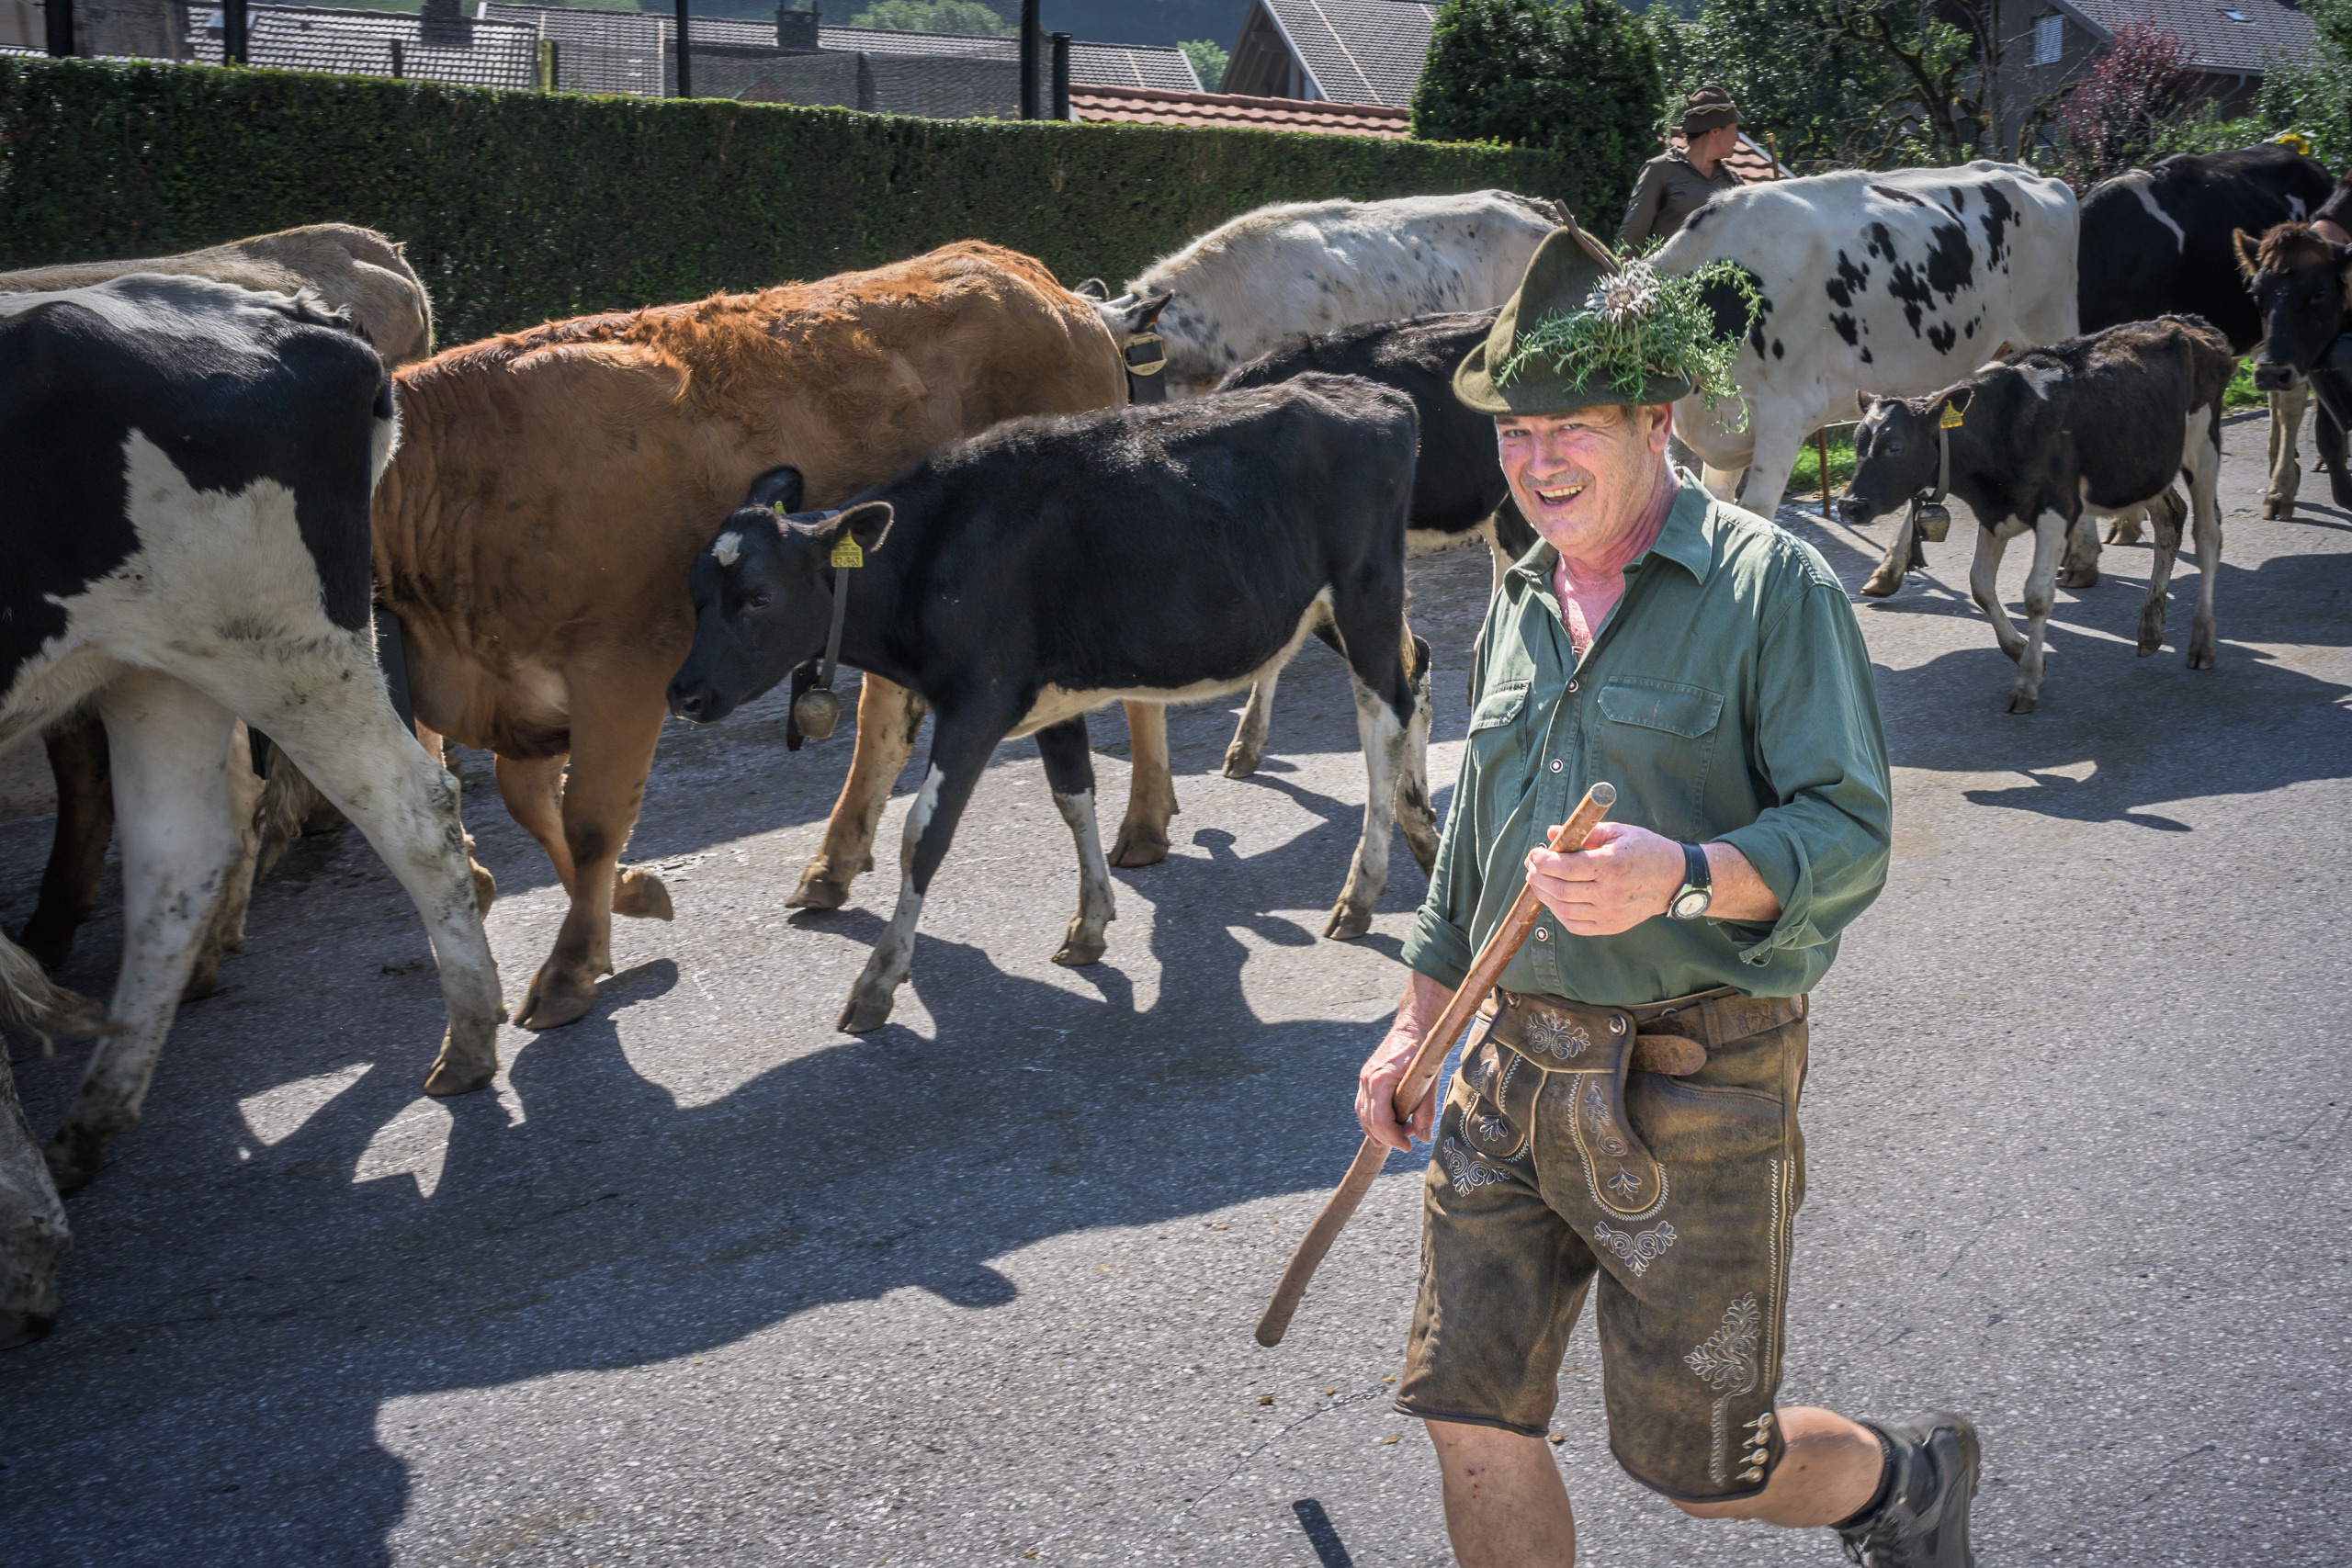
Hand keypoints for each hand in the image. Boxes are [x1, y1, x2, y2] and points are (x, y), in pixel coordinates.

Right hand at [1357, 971, 1451, 1151]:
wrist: (1415, 1025)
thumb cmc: (1424, 1051)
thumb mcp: (1429, 1082)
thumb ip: (1425, 1111)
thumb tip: (1424, 1138)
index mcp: (1380, 1080)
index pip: (1379, 1121)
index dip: (1393, 1138)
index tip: (1408, 1146)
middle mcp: (1367, 1080)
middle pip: (1369, 1121)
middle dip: (1387, 1137)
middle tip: (1408, 1142)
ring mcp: (1364, 1078)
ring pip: (1363, 1114)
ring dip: (1378, 1131)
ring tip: (1397, 1138)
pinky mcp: (1367, 1077)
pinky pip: (1364, 1105)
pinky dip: (1372, 1119)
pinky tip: (1385, 1126)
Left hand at [1525, 820, 1682, 935]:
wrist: (1675, 879)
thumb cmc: (1646, 851)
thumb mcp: (1619, 832)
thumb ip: (1584, 833)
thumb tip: (1552, 833)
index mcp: (1611, 866)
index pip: (1565, 868)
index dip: (1542, 861)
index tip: (1535, 853)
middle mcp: (1609, 893)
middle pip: (1560, 890)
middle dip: (1538, 877)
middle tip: (1531, 866)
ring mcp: (1610, 914)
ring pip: (1563, 909)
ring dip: (1544, 895)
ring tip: (1537, 881)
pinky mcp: (1610, 926)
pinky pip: (1575, 925)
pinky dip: (1558, 912)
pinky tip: (1554, 898)